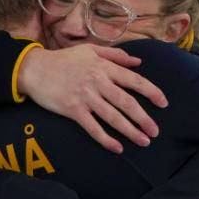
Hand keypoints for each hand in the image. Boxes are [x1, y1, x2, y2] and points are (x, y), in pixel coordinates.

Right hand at [17, 45, 167, 153]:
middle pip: (127, 102)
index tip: (164, 103)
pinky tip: (117, 147)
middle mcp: (97, 82)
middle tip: (155, 131)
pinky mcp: (72, 110)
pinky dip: (106, 139)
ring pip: (113, 117)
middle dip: (144, 118)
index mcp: (104, 67)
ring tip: (143, 141)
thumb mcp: (90, 51)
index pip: (134, 80)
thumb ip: (116, 56)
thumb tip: (138, 62)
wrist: (34, 69)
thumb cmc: (63, 59)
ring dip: (130, 131)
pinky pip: (93, 127)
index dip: (152, 92)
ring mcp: (85, 97)